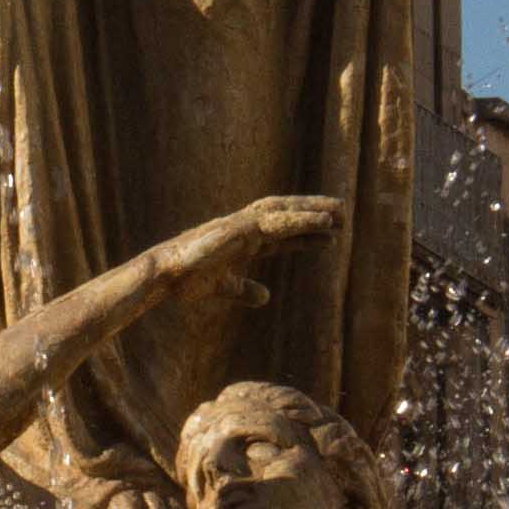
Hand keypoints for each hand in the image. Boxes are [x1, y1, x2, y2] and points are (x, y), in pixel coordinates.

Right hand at [161, 192, 342, 308]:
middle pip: (285, 216)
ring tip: (340, 212)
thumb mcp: (223, 287)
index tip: (330, 235)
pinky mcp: (240, 228)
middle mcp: (245, 229)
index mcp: (243, 242)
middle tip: (343, 214)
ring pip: (284, 213)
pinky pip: (276, 221)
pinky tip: (323, 222)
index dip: (305, 234)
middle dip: (313, 214)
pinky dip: (302, 219)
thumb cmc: (187, 280)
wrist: (165, 276)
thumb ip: (245, 289)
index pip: (281, 235)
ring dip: (312, 211)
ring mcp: (242, 225)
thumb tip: (266, 297)